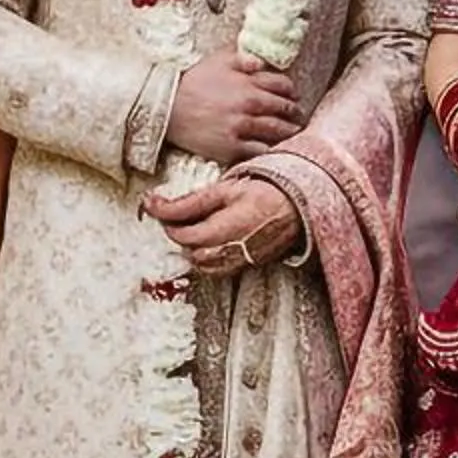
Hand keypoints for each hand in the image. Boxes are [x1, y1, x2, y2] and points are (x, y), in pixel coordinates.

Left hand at [146, 177, 301, 275]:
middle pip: (192, 252)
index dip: (167, 221)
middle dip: (179, 235)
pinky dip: (209, 258)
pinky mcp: (251, 263)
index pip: (185, 234)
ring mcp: (244, 259)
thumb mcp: (227, 188)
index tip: (157, 207)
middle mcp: (235, 248)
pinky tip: (210, 242)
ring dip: (193, 249)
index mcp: (228, 226)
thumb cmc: (267, 189)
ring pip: (204, 265)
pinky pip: (221, 269)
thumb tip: (156, 204)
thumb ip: (192, 201)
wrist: (301, 202)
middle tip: (174, 217)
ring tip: (193, 229)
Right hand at [165, 48, 303, 163]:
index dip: (292, 92)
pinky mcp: (231, 147)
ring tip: (294, 134)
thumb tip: (263, 64)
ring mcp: (241, 127)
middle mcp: (249, 104)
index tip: (293, 96)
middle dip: (295, 114)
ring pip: (278, 132)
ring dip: (290, 133)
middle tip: (299, 117)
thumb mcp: (218, 61)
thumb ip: (244, 59)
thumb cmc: (192, 82)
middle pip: (286, 110)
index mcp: (249, 82)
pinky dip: (272, 151)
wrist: (167, 107)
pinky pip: (260, 152)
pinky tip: (276, 150)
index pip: (284, 86)